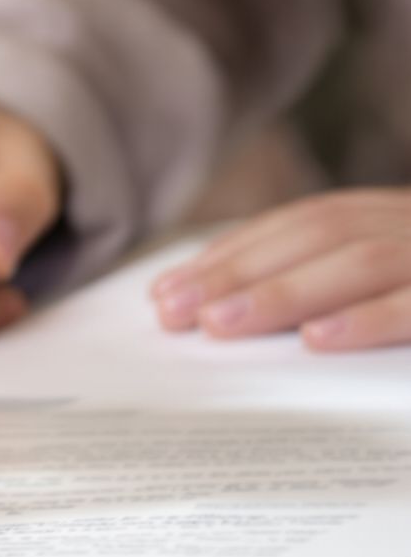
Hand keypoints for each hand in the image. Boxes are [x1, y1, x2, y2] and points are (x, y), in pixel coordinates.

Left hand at [151, 188, 410, 350]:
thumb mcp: (400, 275)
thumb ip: (336, 278)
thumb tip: (232, 310)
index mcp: (399, 216)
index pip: (304, 224)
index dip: (233, 252)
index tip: (169, 288)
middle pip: (319, 237)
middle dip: (236, 272)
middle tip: (172, 310)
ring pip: (361, 263)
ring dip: (282, 294)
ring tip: (218, 324)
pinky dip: (367, 319)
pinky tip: (316, 339)